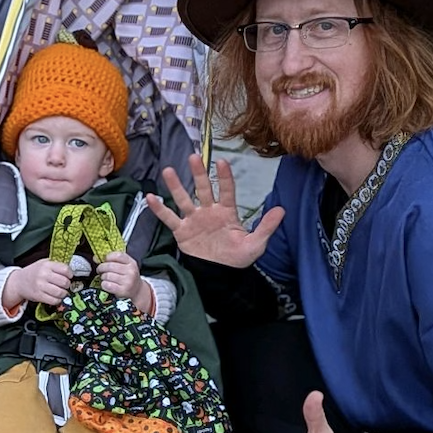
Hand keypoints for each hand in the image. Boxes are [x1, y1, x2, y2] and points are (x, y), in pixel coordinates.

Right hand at [5, 259, 74, 309]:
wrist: (18, 282)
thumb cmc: (33, 272)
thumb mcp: (43, 263)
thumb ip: (56, 265)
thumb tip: (71, 269)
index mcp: (46, 265)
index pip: (65, 269)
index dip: (70, 274)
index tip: (69, 276)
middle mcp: (43, 275)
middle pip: (64, 282)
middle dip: (67, 284)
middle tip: (65, 285)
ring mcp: (40, 286)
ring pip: (60, 293)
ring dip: (63, 293)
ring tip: (61, 291)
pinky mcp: (39, 296)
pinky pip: (54, 300)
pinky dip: (57, 300)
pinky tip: (55, 297)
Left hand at [97, 250, 144, 306]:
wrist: (137, 290)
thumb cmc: (128, 276)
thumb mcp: (125, 266)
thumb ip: (112, 260)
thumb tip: (95, 258)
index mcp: (131, 263)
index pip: (117, 256)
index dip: (108, 257)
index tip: (104, 260)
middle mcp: (131, 271)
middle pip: (110, 266)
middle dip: (101, 267)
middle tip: (100, 270)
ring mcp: (127, 281)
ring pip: (107, 275)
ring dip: (103, 277)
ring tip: (105, 278)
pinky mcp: (123, 290)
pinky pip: (107, 285)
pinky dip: (104, 284)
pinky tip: (106, 284)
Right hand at [145, 154, 284, 267]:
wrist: (221, 276)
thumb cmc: (238, 258)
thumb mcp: (256, 244)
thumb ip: (266, 226)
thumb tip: (282, 210)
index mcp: (227, 212)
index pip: (226, 191)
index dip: (224, 177)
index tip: (222, 162)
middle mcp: (209, 211)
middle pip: (202, 189)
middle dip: (198, 174)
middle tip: (194, 157)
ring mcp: (194, 220)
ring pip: (183, 199)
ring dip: (176, 186)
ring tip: (169, 170)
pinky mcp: (182, 231)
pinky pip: (169, 218)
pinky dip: (160, 209)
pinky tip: (151, 198)